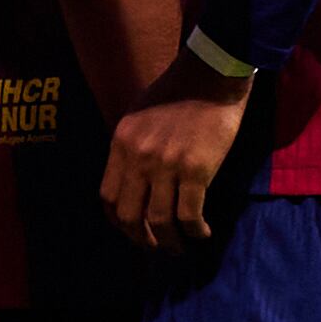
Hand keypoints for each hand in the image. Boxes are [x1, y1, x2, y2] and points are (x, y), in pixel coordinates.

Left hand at [101, 51, 251, 247]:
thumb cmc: (178, 91)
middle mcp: (138, 157)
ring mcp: (166, 165)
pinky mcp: (196, 169)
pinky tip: (203, 233)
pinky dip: (195, 231)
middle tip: (156, 247)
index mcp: (121, 143)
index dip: (119, 222)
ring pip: (159, 221)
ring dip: (169, 242)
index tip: (133, 230)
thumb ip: (131, 146)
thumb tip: (133, 179)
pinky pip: (189, 214)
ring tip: (180, 247)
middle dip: (141, 240)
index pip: (108, 196)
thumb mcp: (139, 115)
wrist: (212, 74)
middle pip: (129, 216)